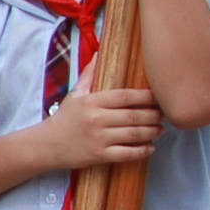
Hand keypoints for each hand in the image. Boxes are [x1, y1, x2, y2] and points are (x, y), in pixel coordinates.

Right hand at [39, 81, 163, 172]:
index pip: (125, 96)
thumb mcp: (75, 93)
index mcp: (92, 102)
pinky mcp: (99, 156)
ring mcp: (98, 139)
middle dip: (154, 115)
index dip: (146, 97)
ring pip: (134, 134)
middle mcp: (96, 119)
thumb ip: (90, 74)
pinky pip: (127, 154)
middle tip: (164, 114)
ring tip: (160, 129)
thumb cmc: (63, 119)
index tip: (158, 97)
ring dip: (152, 132)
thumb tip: (98, 53)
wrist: (45, 145)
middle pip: (134, 116)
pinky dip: (142, 151)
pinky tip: (150, 147)